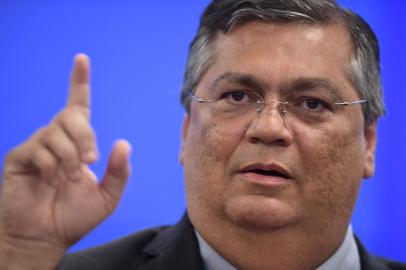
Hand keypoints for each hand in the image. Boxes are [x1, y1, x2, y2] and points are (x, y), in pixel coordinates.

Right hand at [0, 54, 130, 268]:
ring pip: (57, 132)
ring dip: (69, 156)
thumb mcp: (107, 197)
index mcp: (77, 144)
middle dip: (86, 136)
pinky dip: (51, 166)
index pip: (78, 106)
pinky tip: (49, 181)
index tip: (82, 59)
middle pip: (72, 116)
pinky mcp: (20, 158)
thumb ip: (119, 172)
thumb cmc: (73, 217)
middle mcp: (57, 140)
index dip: (79, 82)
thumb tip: (123, 143)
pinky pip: (40, 149)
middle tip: (90, 160)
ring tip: (67, 178)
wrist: (44, 237)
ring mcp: (37, 147)